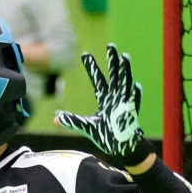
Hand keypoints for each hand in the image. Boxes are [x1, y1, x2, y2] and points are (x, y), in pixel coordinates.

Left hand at [53, 43, 152, 167]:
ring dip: (125, 71)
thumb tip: (55, 119)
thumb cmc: (105, 135)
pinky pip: (134, 103)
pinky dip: (135, 95)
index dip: (92, 67)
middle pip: (114, 75)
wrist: (120, 147)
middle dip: (113, 61)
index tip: (85, 55)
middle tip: (110, 46)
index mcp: (105, 98)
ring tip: (124, 57)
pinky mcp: (131, 113)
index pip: (98, 79)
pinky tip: (136, 85)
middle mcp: (115, 97)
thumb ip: (71, 121)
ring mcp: (124, 104)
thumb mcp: (86, 127)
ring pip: (125, 83)